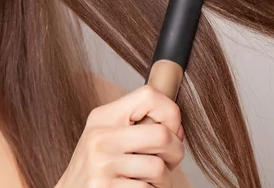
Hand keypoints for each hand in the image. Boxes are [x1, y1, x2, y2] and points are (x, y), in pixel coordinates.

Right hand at [55, 85, 184, 187]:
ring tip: (149, 180)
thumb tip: (177, 130)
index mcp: (103, 117)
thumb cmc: (97, 166)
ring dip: (163, 180)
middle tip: (168, 162)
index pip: (149, 95)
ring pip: (158, 168)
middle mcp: (100, 136)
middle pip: (161, 135)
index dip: (170, 113)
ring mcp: (101, 163)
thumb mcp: (107, 136)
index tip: (171, 130)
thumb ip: (135, 126)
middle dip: (175, 153)